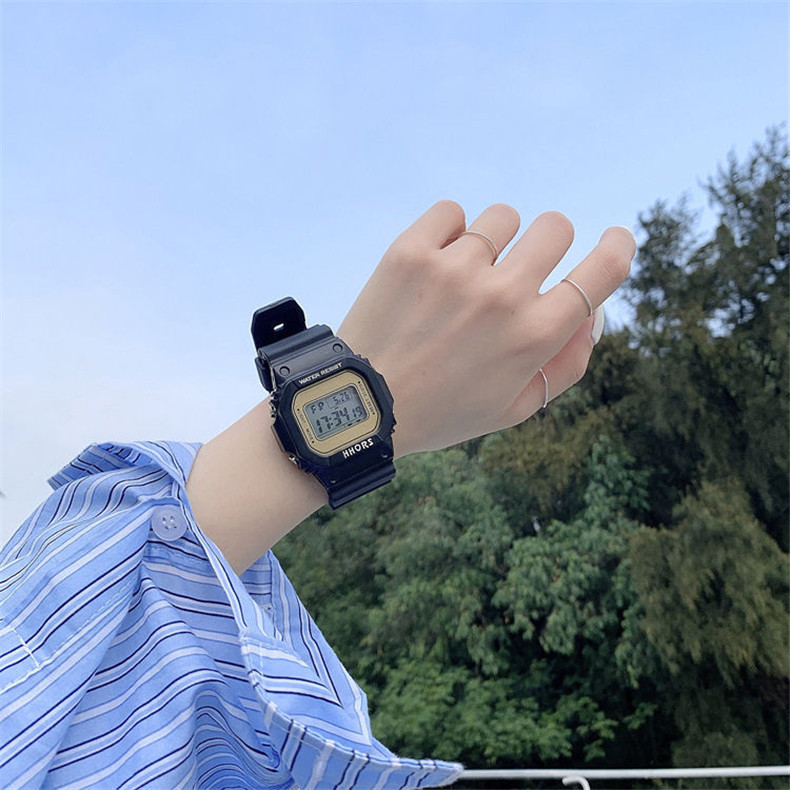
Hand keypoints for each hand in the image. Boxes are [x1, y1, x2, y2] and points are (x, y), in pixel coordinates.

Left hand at [338, 201, 634, 456]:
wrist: (363, 405)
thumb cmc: (444, 411)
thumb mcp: (516, 406)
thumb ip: (567, 362)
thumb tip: (592, 313)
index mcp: (535, 336)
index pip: (604, 269)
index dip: (618, 247)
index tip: (614, 239)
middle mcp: (502, 295)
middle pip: (555, 227)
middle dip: (547, 244)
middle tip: (517, 269)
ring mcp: (456, 268)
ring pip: (503, 217)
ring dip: (494, 241)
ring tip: (464, 276)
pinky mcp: (412, 251)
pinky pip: (452, 211)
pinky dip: (449, 232)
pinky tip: (435, 265)